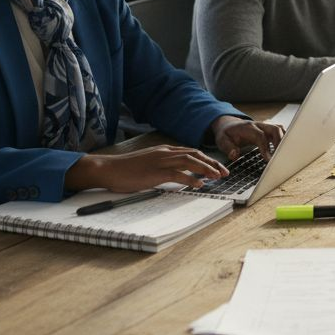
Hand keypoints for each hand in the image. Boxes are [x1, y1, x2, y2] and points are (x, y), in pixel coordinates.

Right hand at [65, 145, 229, 191]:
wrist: (109, 169)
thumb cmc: (127, 169)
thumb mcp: (149, 164)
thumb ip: (163, 166)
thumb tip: (177, 174)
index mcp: (164, 150)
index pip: (191, 151)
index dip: (207, 159)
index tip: (218, 167)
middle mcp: (165, 152)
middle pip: (195, 154)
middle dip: (212, 163)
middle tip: (225, 172)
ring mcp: (161, 161)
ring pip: (190, 162)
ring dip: (206, 169)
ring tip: (218, 177)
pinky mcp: (155, 172)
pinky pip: (178, 174)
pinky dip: (191, 179)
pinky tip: (200, 185)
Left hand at [210, 115, 284, 160]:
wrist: (229, 125)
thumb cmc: (227, 134)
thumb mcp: (222, 141)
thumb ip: (228, 147)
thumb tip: (235, 154)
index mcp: (247, 128)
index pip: (260, 136)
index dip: (265, 147)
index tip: (268, 159)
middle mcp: (258, 125)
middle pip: (274, 129)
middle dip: (280, 142)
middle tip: (280, 157)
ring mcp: (264, 126)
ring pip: (279, 129)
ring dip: (284, 140)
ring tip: (284, 154)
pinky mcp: (268, 129)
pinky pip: (280, 131)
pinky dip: (284, 138)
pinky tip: (284, 149)